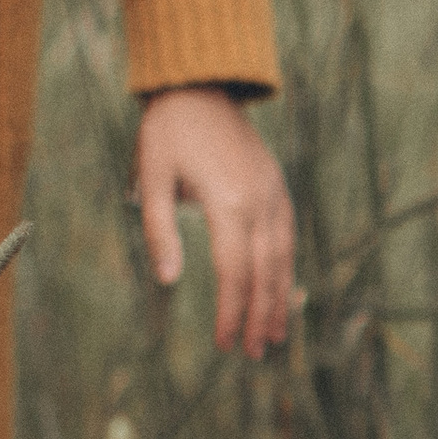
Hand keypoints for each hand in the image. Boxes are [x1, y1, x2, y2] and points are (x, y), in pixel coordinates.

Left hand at [135, 86, 294, 356]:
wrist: (201, 84)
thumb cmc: (168, 130)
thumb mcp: (151, 176)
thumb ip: (159, 229)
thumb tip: (168, 280)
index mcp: (228, 203)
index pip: (234, 273)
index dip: (230, 313)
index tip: (224, 344)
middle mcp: (258, 202)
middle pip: (264, 273)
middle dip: (259, 317)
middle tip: (255, 354)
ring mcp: (273, 194)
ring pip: (283, 258)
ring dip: (279, 300)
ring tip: (275, 336)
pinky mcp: (277, 187)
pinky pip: (286, 237)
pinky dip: (285, 269)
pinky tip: (281, 291)